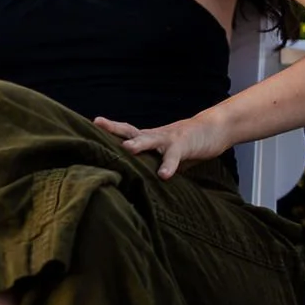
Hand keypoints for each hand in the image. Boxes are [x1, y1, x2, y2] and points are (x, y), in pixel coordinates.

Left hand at [94, 106, 235, 179]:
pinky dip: (169, 165)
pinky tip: (164, 175)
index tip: (90, 124)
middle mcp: (154, 136)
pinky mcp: (184, 146)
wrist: (215, 128)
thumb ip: (150, 164)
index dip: (108, 129)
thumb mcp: (164, 153)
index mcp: (147, 137)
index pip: (124, 132)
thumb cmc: (186, 144)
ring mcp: (168, 139)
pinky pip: (175, 157)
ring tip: (127, 149)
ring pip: (150, 140)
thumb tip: (134, 181)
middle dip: (113, 128)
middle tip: (97, 123)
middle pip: (130, 131)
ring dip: (138, 145)